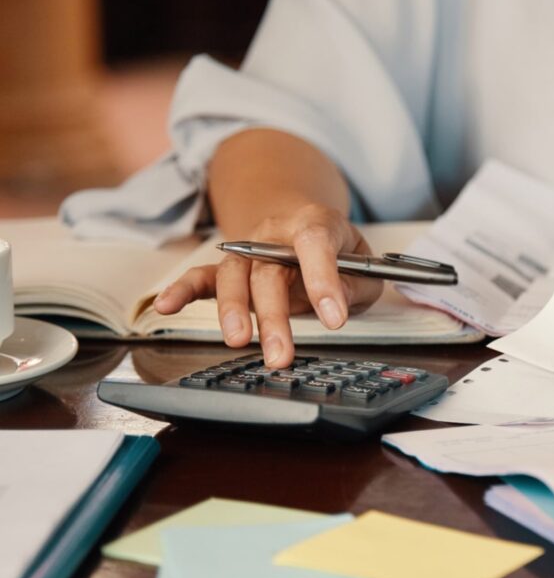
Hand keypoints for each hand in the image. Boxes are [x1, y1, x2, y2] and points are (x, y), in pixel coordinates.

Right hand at [153, 204, 382, 367]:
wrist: (308, 228)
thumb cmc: (340, 253)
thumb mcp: (364, 267)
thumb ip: (355, 284)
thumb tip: (336, 305)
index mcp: (315, 223)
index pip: (316, 244)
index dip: (324, 279)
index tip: (334, 319)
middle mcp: (275, 234)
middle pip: (268, 270)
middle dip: (275, 315)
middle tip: (281, 353)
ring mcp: (248, 250)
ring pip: (234, 277)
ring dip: (234, 311)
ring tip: (239, 342)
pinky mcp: (230, 268)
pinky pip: (201, 277)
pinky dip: (182, 290)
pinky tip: (166, 306)